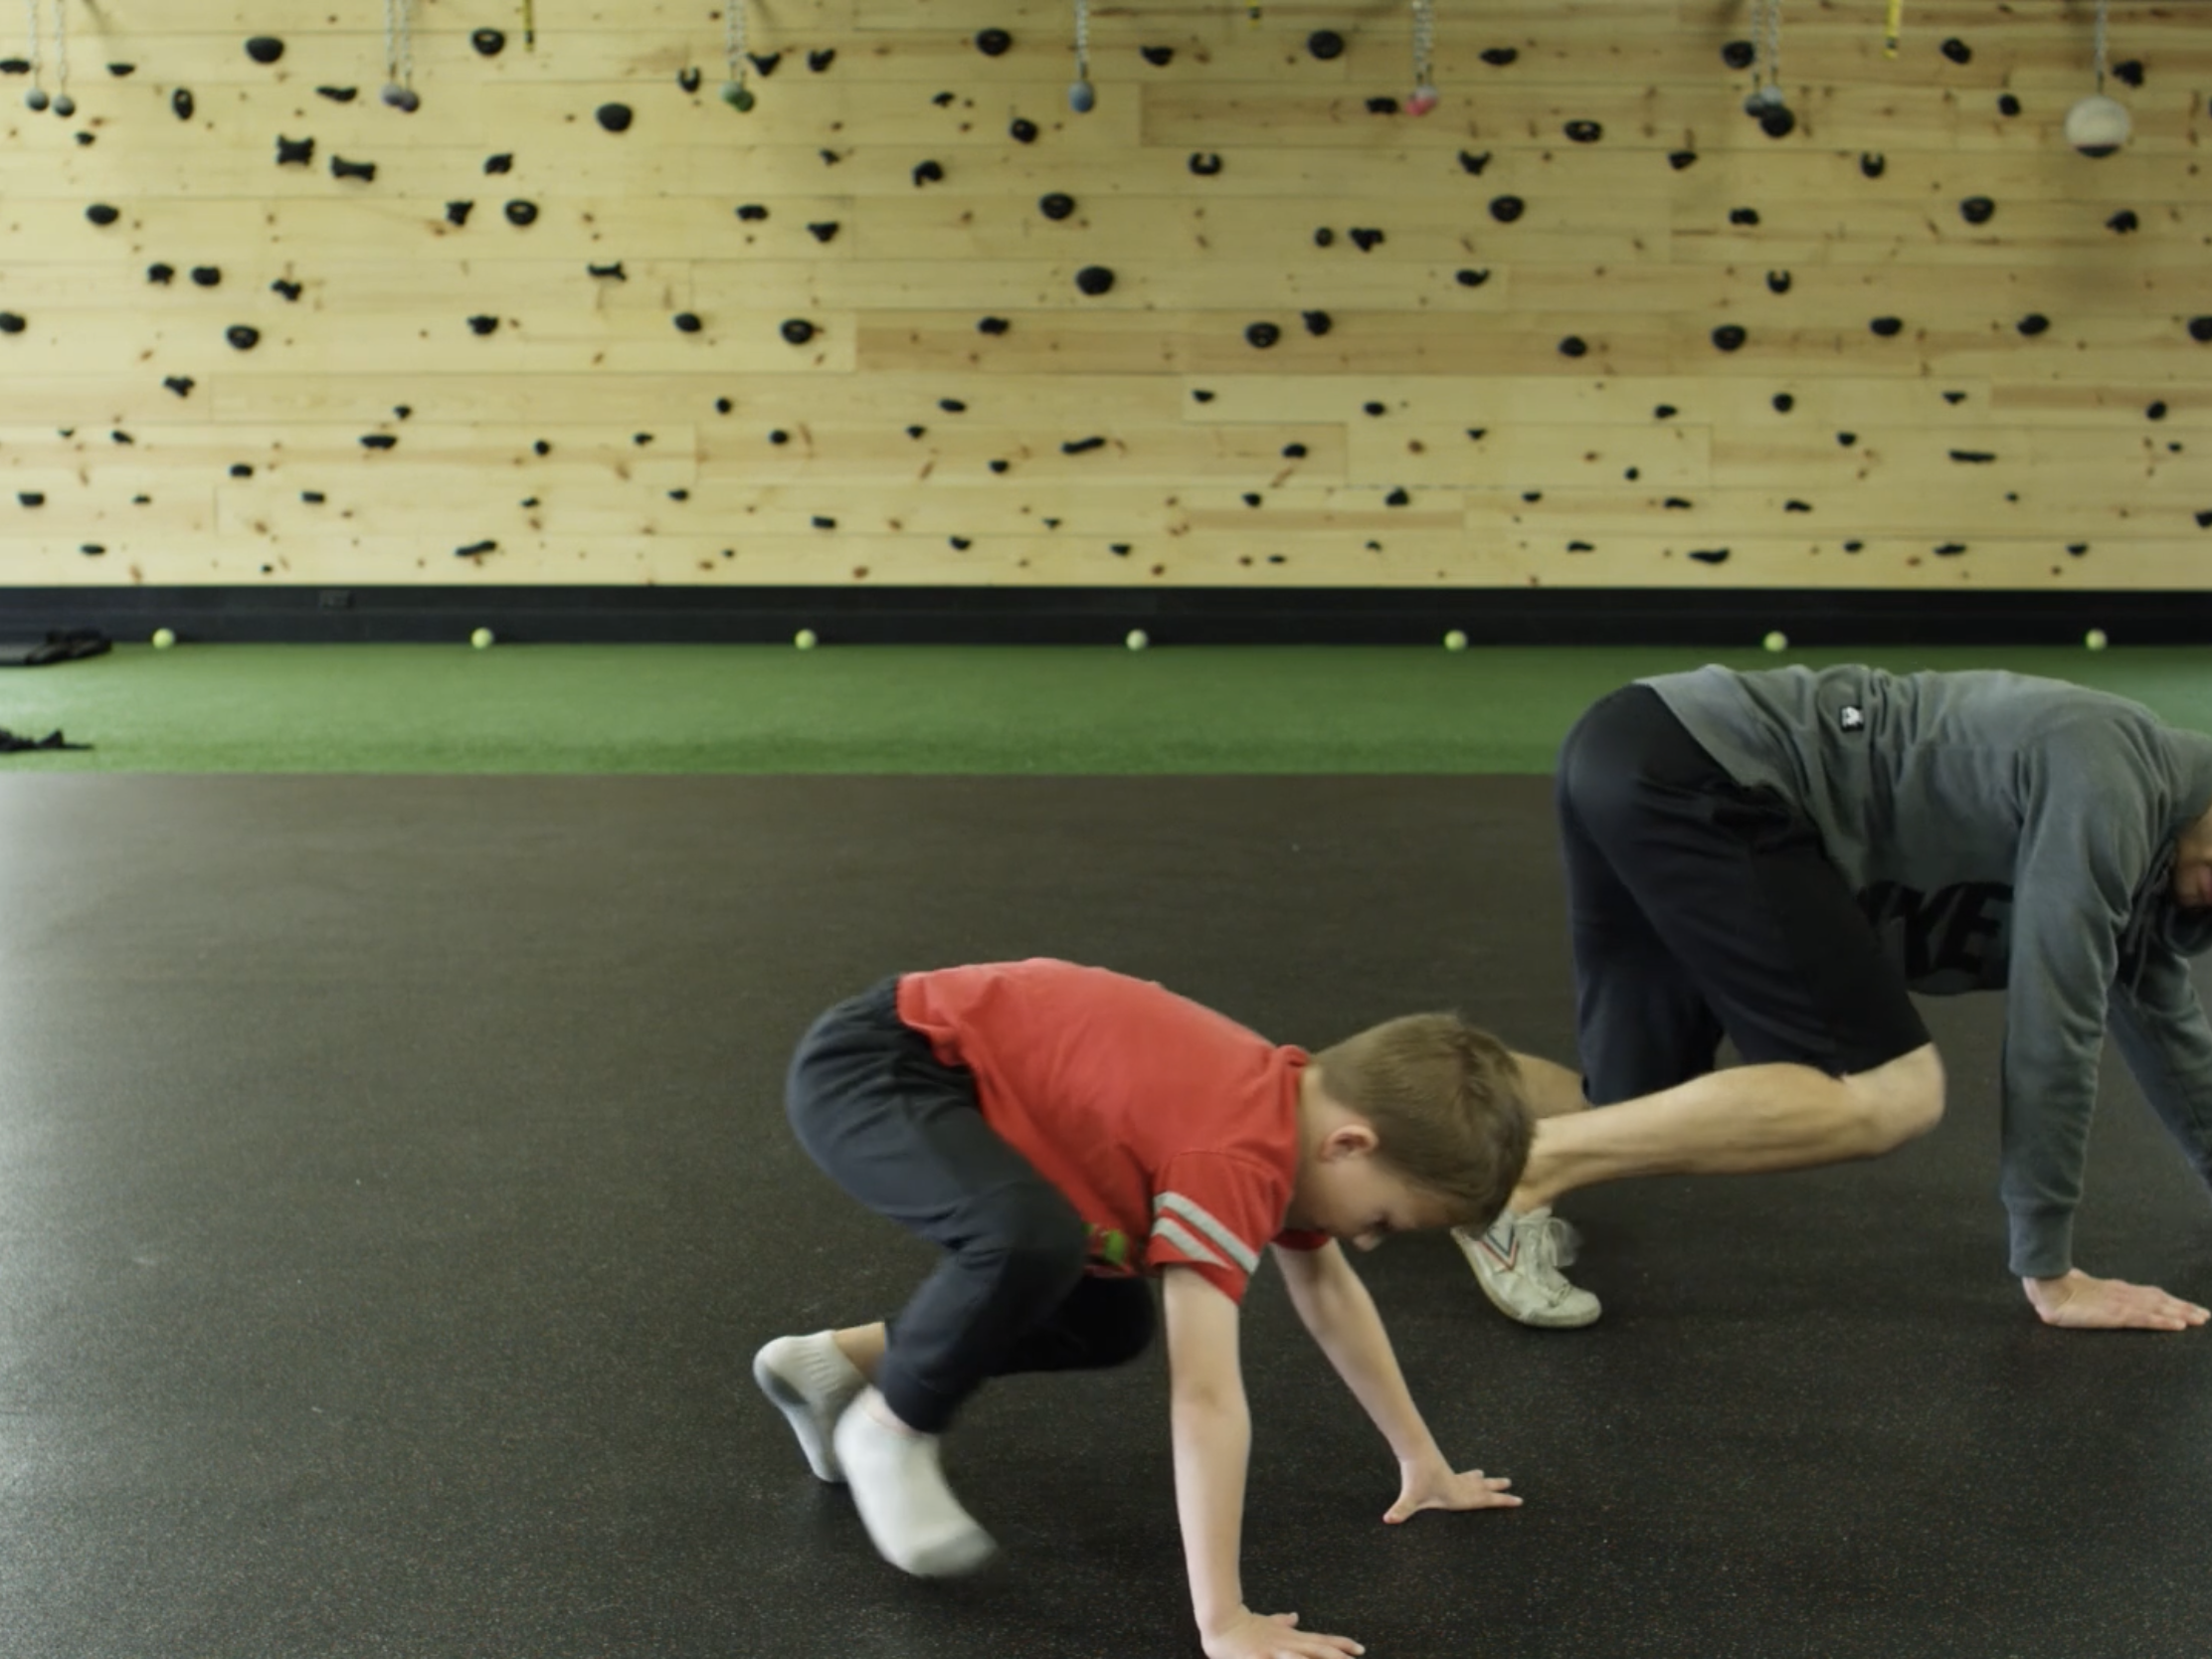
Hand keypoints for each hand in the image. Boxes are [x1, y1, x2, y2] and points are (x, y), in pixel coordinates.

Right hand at [1201, 1608, 1363, 1658]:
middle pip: (1319, 1650)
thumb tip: (1295, 1616)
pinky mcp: (1261, 1658)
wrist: (1221, 1621)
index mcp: (1290, 1637)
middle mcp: (1287, 1644)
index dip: (1341, 1644)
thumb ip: (1283, 1622)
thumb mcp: (1267, 1622)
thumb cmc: (1243, 1625)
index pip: (1322, 1640)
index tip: (1360, 1649)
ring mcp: (1275, 1652)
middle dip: (1339, 1656)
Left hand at [1383, 1453, 1522, 1523]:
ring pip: (1474, 1480)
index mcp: (1457, 1495)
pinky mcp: (1445, 1469)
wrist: (1415, 1450)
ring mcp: (1453, 1476)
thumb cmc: (1415, 1476)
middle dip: (1498, 1490)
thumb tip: (1388, 1520)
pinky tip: (1472, 1474)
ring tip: (1496, 1479)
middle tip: (1513, 1488)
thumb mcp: (1409, 1497)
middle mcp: (1459, 1486)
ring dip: (1486, 1481)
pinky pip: (1463, 1475)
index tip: (1518, 1500)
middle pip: (1483, 1488)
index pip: (1485, 1500)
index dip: (1502, 1501)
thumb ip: (1401, 1510)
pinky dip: (1471, 1476)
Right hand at [2022, 1268, 2209, 1331]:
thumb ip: (2083, 1291)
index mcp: (2112, 1290)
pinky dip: (2165, 1321)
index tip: (2184, 1305)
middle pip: (2159, 1300)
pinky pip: (2147, 1319)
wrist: (2045, 1286)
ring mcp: (2121, 1304)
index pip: (2147, 1294)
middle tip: (2204, 1314)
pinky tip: (2180, 1325)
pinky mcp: (2116, 1314)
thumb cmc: (2054, 1288)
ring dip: (2182, 1313)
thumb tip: (2077, 1288)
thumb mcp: (2074, 1290)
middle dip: (2183, 1307)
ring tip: (2200, 1319)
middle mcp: (2122, 1294)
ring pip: (2159, 1308)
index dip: (2167, 1300)